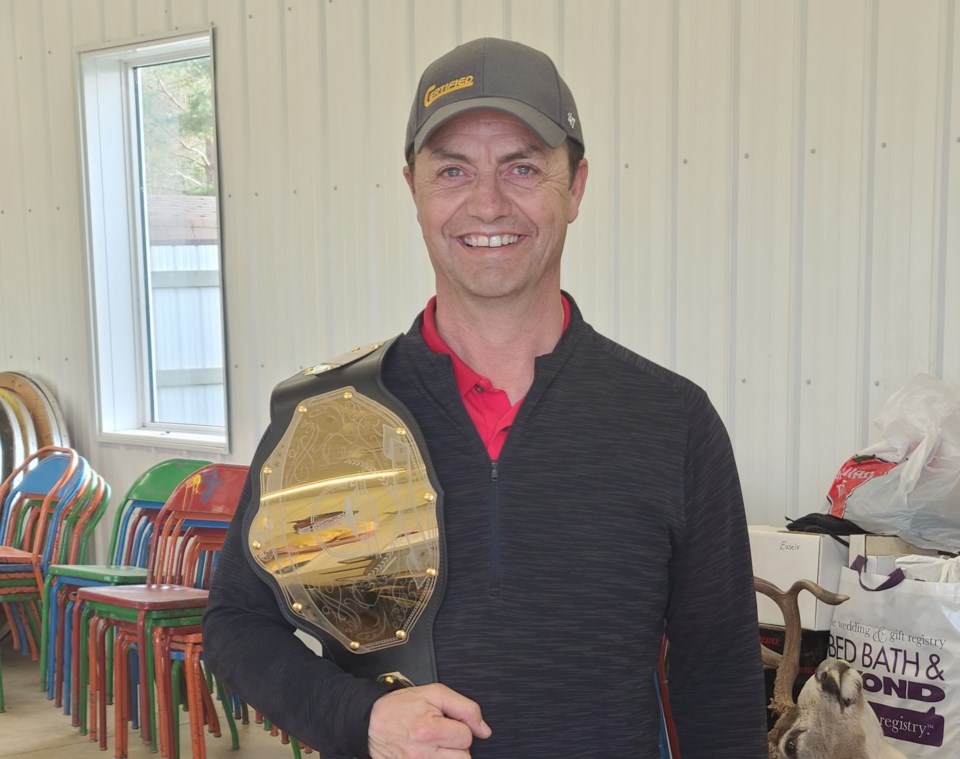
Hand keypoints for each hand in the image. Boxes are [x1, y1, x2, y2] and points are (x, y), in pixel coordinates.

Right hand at [368, 683, 491, 757]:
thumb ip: (465, 708)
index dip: (460, 726)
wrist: (371, 722)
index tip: (448, 722)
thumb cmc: (401, 706)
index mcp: (428, 729)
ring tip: (437, 745)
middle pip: (463, 758)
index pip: (466, 736)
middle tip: (443, 735)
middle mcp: (422, 753)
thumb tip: (484, 730)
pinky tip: (431, 753)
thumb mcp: (434, 693)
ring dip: (449, 756)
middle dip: (457, 745)